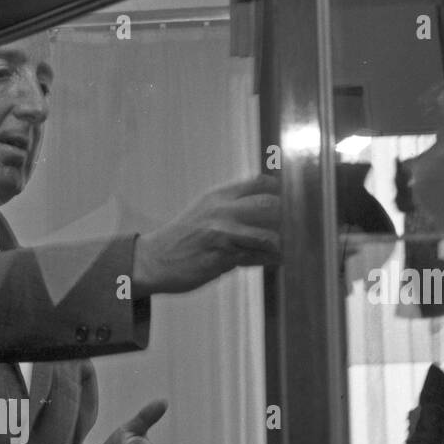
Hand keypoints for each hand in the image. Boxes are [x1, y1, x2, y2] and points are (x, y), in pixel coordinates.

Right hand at [132, 174, 279, 295]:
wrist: (153, 259)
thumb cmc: (182, 237)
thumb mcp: (204, 210)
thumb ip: (232, 205)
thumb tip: (267, 201)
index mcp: (219, 196)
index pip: (260, 183)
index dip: (280, 191)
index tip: (289, 201)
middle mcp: (223, 211)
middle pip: (270, 205)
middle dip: (285, 217)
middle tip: (290, 228)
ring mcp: (224, 235)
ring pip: (268, 236)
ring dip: (278, 245)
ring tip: (280, 249)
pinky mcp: (223, 258)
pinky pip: (257, 259)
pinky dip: (269, 261)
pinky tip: (273, 261)